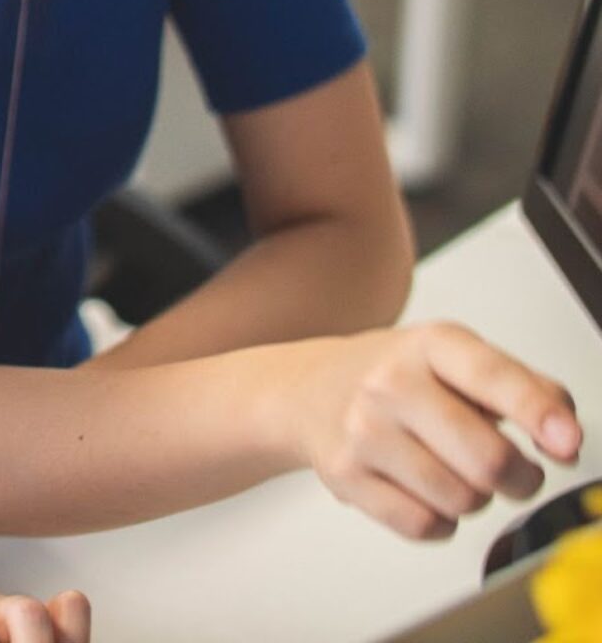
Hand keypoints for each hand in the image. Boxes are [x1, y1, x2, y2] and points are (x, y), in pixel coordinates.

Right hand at [285, 321, 581, 538]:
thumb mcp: (455, 359)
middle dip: (520, 478)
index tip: (566, 443)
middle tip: (514, 472)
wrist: (306, 390)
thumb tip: (566, 438)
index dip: (536, 413)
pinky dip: (440, 521)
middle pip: (487, 460)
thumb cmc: (396, 377)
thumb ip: (523, 388)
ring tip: (454, 473)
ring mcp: (363, 430)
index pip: (491, 377)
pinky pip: (424, 525)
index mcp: (429, 345)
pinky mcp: (344, 476)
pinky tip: (425, 492)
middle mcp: (390, 382)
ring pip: (461, 500)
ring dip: (475, 499)